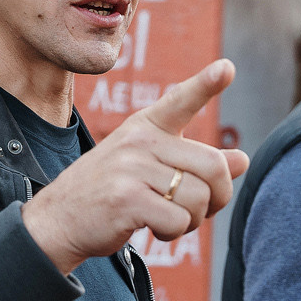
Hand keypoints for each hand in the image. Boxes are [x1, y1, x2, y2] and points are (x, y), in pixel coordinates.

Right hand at [20, 59, 250, 274]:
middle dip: (217, 197)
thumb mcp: (150, 168)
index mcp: (145, 127)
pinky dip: (174, 232)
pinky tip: (153, 229)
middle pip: (213, 166)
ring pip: (198, 198)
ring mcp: (131, 169)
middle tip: (200, 211)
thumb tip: (242, 160)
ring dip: (192, 220)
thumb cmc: (110, 192)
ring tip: (167, 219)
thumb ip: (194, 163)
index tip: (227, 67)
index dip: (206, 84)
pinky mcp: (126, 199)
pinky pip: (179, 220)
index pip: (180, 101)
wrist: (58, 219)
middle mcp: (139, 141)